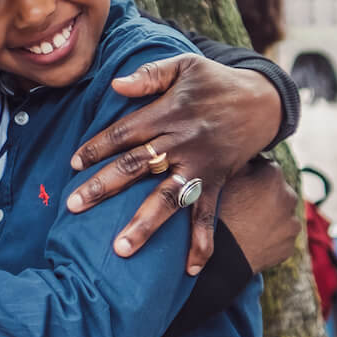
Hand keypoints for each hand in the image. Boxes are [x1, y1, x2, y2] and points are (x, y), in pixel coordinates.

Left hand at [67, 54, 282, 274]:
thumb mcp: (185, 65)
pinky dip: (201, 243)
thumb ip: (150, 74)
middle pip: (137, 167)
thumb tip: (115, 84)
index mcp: (169, 113)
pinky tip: (190, 270)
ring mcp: (200, 166)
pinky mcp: (217, 182)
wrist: (263, 101)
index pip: (124, 132)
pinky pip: (207, 215)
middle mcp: (182, 142)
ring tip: (121, 250)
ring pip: (168, 198)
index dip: (97, 146)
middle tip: (73, 206)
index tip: (73, 163)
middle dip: (104, 187)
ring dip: (145, 225)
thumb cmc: (216, 81)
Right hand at [219, 166, 302, 272]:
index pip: (264, 167)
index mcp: (273, 174)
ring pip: (280, 214)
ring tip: (247, 225)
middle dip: (263, 195)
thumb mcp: (222, 179)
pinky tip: (252, 239)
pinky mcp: (289, 245)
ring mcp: (291, 223)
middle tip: (242, 207)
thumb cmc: (217, 214)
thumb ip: (239, 162)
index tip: (239, 185)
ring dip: (268, 216)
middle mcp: (289, 196)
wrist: (220, 258)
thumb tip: (244, 154)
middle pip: (276, 191)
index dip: (250, 175)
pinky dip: (269, 236)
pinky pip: (280, 236)